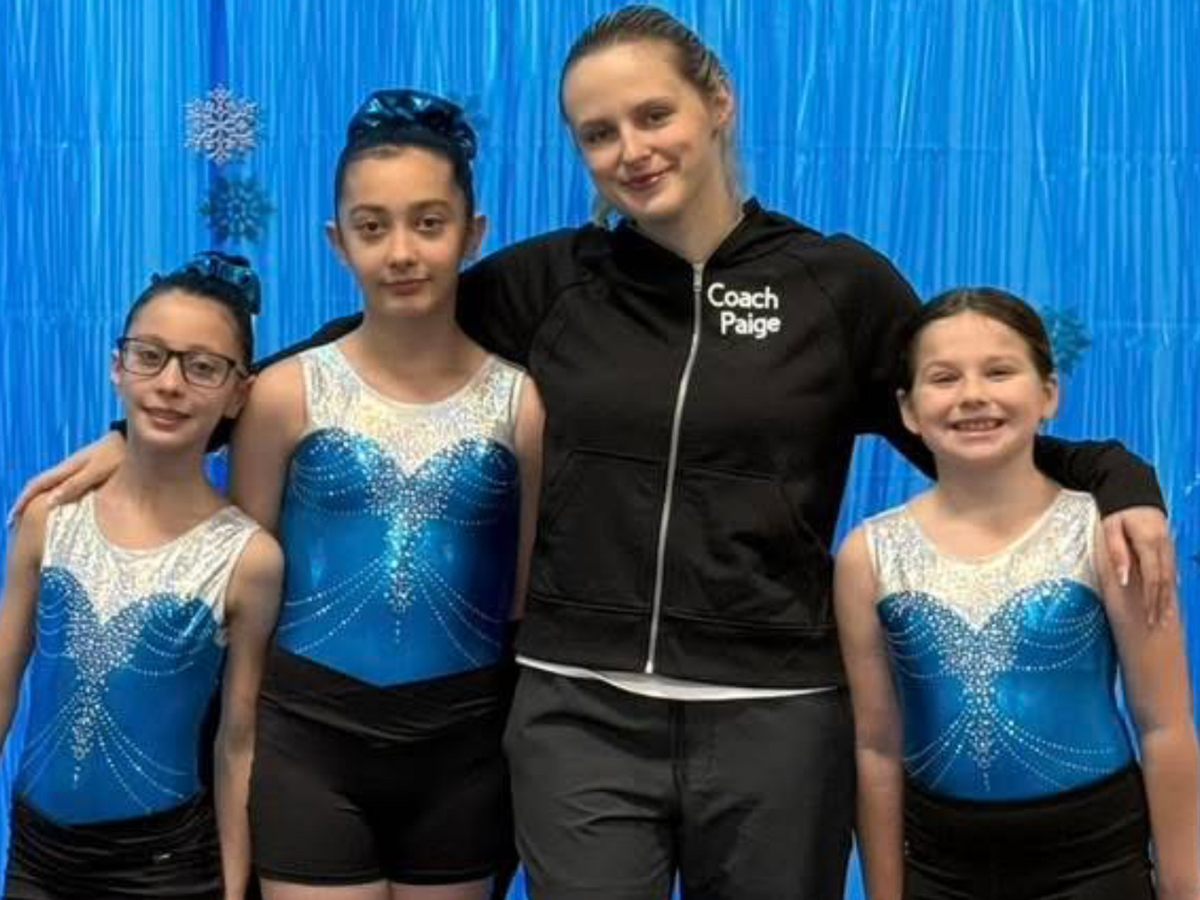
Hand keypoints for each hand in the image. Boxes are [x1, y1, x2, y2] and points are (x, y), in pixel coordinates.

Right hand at [7, 432, 126, 524]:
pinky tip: (57, 502)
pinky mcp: (87, 468)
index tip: (12, 518)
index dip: (23, 501)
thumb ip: (75, 485)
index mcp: (67, 468)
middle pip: (39, 485)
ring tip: (31, 515)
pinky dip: (53, 494)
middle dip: (25, 502)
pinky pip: (63, 483)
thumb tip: (49, 502)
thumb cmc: (117, 456)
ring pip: (50, 484)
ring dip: (38, 498)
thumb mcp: (96, 471)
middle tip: (15, 521)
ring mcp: (77, 467)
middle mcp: (68, 467)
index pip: (37, 485)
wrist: (131, 439)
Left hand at [1101, 505, 1178, 625]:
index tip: (1148, 616)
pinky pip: (1171, 567)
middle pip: (1165, 580)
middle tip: (1156, 624)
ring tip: (1164, 616)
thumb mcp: (1111, 528)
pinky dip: (1170, 584)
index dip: (1151, 599)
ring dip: (1168, 596)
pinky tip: (1169, 595)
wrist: (1130, 486)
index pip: (1152, 578)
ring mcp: (1167, 543)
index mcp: (1149, 543)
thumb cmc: (1117, 509)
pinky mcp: (1166, 542)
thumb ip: (1117, 553)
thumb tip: (1124, 579)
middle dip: (1161, 604)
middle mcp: (1163, 545)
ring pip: (1171, 575)